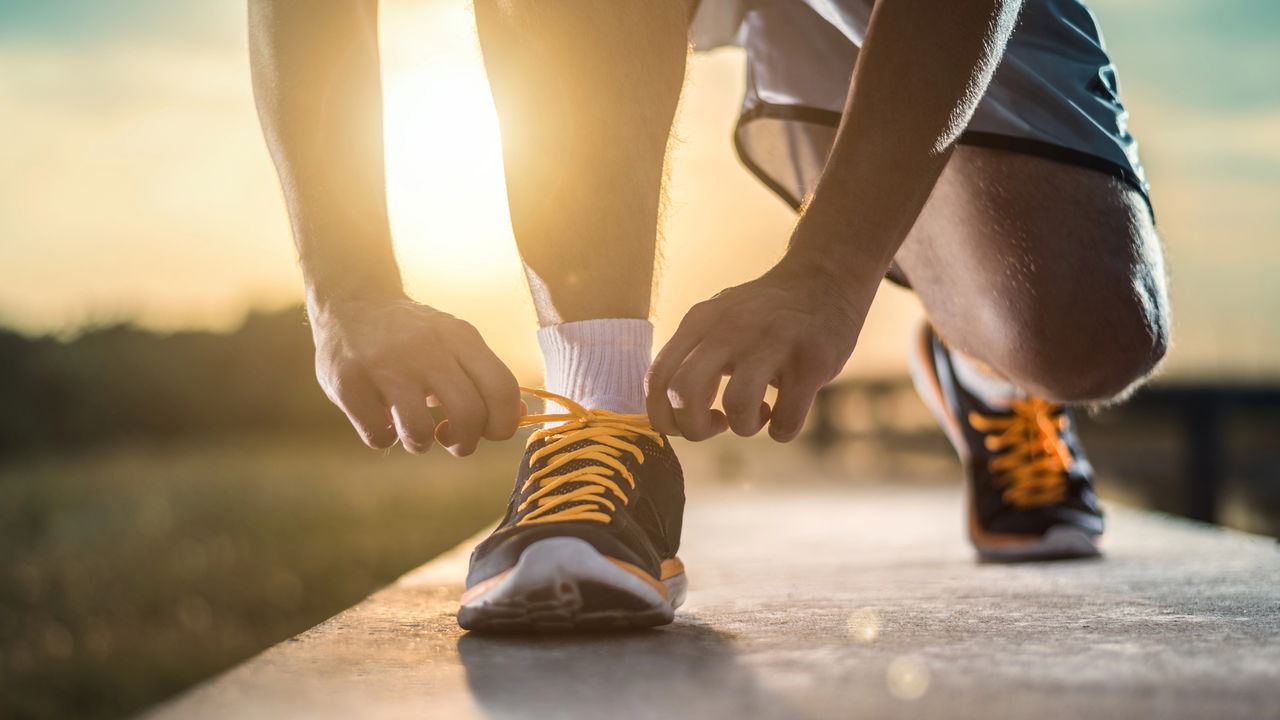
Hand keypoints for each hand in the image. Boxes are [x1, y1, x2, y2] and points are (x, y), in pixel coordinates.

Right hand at [308, 294, 520, 454]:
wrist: (352, 301)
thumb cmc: (415, 335)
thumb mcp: (457, 343)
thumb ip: (487, 379)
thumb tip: (520, 417)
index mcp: (461, 337)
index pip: (503, 389)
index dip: (503, 424)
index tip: (489, 433)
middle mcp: (426, 349)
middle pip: (468, 415)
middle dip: (465, 444)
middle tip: (452, 440)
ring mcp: (385, 365)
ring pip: (419, 433)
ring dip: (421, 444)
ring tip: (415, 431)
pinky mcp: (348, 382)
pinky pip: (377, 435)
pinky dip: (384, 437)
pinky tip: (382, 419)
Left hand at [646, 263, 868, 441]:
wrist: (823, 280)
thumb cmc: (764, 316)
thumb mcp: (718, 321)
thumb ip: (691, 357)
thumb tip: (668, 415)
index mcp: (700, 323)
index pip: (657, 379)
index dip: (664, 417)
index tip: (685, 423)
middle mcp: (731, 329)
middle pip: (684, 392)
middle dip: (694, 428)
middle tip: (717, 426)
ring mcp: (773, 343)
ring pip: (737, 405)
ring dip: (744, 427)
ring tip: (757, 415)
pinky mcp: (811, 361)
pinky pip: (786, 418)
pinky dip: (781, 431)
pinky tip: (784, 416)